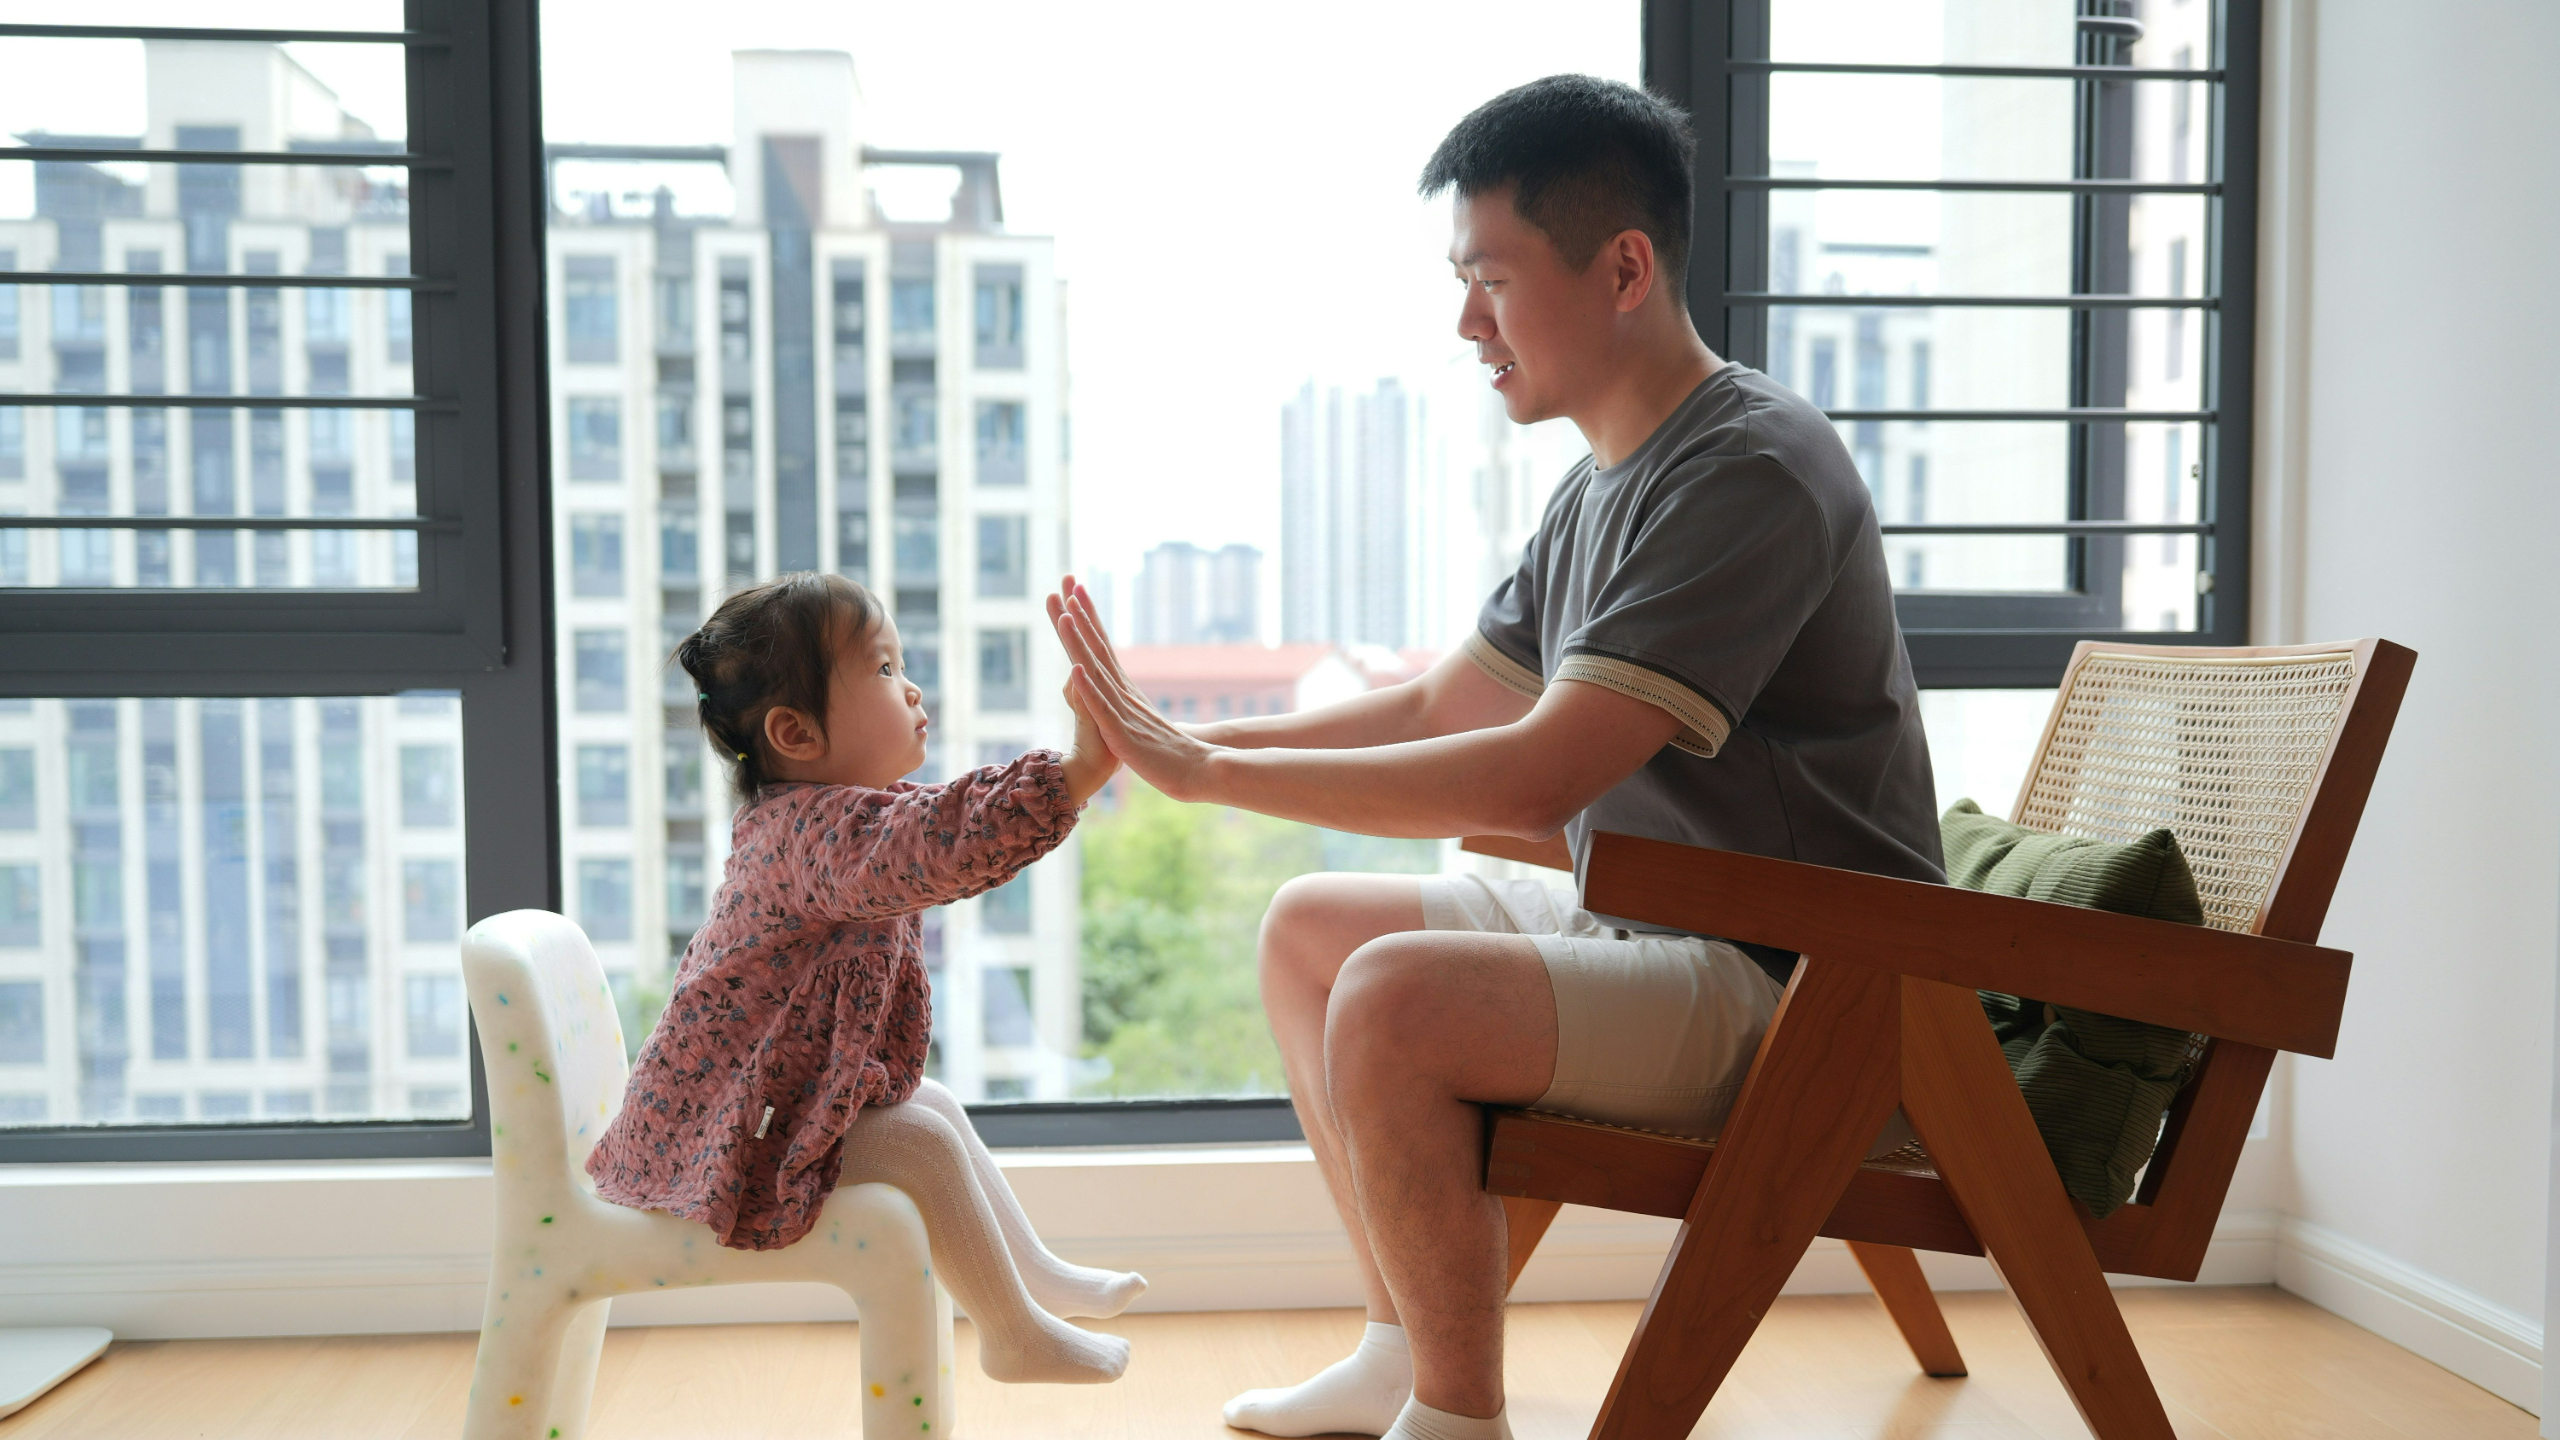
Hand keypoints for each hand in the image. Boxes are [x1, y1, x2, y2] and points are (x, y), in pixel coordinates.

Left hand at [1046, 574, 1224, 802]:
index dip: (1089, 619)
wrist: (1197, 772)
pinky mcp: (1123, 734)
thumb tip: (1126, 703)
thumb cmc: (1169, 752)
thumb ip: (1128, 709)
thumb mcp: (1140, 725)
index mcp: (1125, 691)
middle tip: (1069, 584)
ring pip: (1097, 672)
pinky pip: (1102, 709)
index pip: (1104, 648)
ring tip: (1067, 615)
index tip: (1077, 591)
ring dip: (1081, 643)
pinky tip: (1075, 669)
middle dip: (1082, 617)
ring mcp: (1123, 711)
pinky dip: (1089, 688)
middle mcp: (1124, 693)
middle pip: (1098, 649)